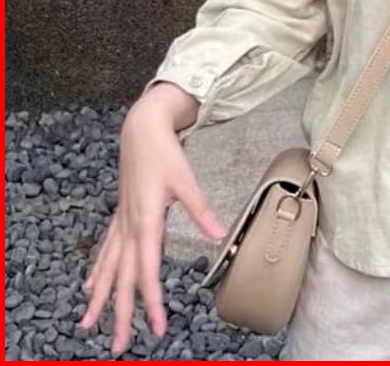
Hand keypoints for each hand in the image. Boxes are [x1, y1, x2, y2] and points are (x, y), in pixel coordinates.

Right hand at [79, 84, 224, 355]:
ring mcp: (120, 221)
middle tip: (118, 346)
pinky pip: (105, 251)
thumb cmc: (164, 153)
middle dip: (120, 314)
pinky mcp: (120, 214)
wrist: (141, 129)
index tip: (158, 328)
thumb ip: (200, 209)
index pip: (147, 271)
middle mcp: (128, 227)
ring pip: (107, 268)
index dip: (151, 302)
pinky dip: (98, 271)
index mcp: (146, 222)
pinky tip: (90, 286)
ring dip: (100, 298)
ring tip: (89, 325)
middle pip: (122, 279)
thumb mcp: (186, 179)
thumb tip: (218, 234)